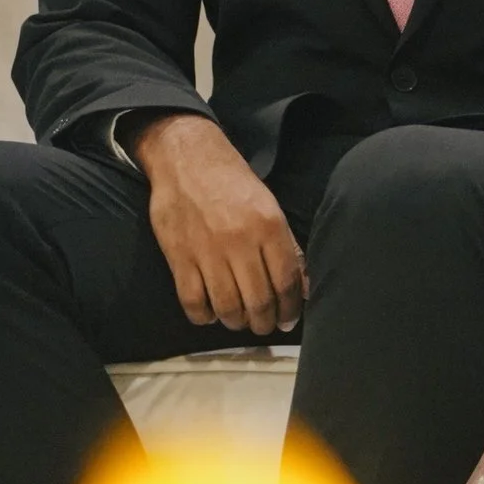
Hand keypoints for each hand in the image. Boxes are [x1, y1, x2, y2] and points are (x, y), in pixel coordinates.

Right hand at [131, 112, 306, 335]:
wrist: (187, 159)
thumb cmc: (233, 183)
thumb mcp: (269, 207)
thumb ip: (287, 247)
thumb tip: (304, 287)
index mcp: (269, 226)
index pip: (286, 283)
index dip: (289, 309)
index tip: (287, 320)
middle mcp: (240, 241)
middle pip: (259, 302)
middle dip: (264, 322)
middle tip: (263, 325)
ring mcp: (208, 252)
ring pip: (228, 308)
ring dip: (236, 322)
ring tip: (239, 320)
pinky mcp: (179, 258)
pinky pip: (193, 302)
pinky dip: (204, 317)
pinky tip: (210, 312)